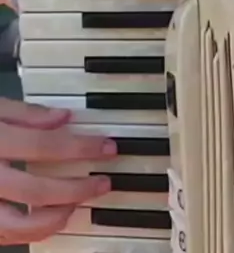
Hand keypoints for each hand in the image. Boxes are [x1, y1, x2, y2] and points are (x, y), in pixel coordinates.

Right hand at [0, 97, 116, 245]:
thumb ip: (25, 113)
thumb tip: (63, 118)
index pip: (45, 146)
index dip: (81, 147)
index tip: (107, 147)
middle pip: (37, 190)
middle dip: (78, 188)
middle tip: (102, 182)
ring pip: (20, 225)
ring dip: (56, 217)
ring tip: (78, 203)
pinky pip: (5, 236)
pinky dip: (32, 232)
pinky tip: (51, 218)